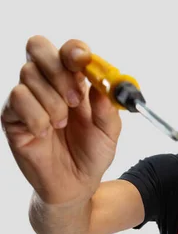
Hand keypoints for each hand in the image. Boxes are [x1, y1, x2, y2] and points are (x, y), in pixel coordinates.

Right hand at [1, 35, 121, 203]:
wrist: (76, 186)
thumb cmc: (90, 156)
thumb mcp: (109, 133)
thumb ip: (108, 107)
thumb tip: (104, 83)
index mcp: (73, 82)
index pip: (67, 51)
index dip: (74, 50)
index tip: (83, 61)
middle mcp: (47, 85)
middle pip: (38, 47)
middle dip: (58, 69)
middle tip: (74, 99)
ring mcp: (28, 100)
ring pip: (29, 74)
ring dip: (52, 102)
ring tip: (62, 125)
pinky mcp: (13, 117)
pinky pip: (18, 99)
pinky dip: (36, 116)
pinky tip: (45, 132)